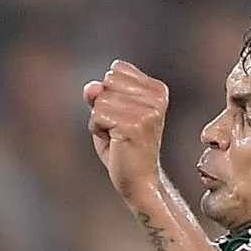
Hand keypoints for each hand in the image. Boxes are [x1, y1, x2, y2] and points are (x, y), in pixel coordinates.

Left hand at [84, 62, 169, 203]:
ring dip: (100, 120)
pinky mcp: (134, 125)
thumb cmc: (124, 147)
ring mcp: (147, 111)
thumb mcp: (109, 113)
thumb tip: (92, 87)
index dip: (109, 92)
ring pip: (100, 100)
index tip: (124, 115)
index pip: (116, 70)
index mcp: (157, 89)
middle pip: (107, 82)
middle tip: (120, 128)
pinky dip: (97, 130)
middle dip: (103, 106)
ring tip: (118, 136)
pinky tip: (115, 142)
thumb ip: (99, 94)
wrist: (139, 180)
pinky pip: (97, 115)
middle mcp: (157, 97)